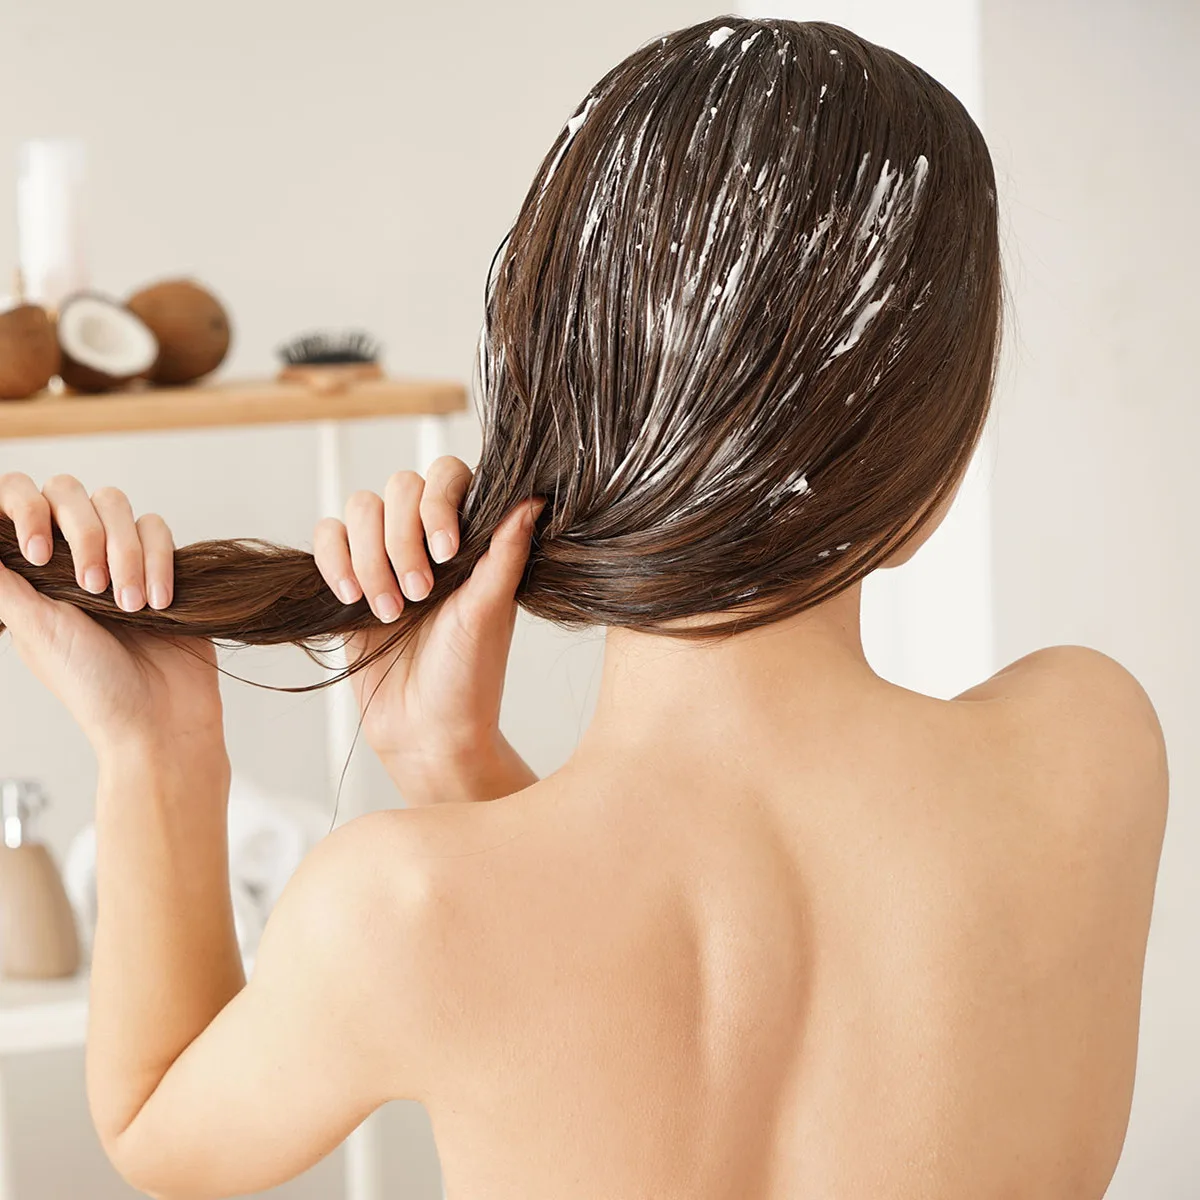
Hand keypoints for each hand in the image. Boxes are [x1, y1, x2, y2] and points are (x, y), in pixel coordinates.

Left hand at [0, 472, 224, 755]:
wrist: (158, 716)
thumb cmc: (93, 685)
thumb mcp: (33, 628)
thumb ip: (3, 579)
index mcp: (33, 570)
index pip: (20, 501)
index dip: (27, 509)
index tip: (39, 554)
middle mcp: (73, 555)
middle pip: (70, 492)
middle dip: (85, 534)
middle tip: (92, 586)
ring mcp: (120, 557)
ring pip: (118, 506)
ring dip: (127, 554)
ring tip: (130, 605)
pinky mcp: (162, 565)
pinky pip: (159, 530)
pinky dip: (159, 562)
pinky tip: (159, 602)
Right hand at [313, 457, 540, 802]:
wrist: (426, 729)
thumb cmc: (469, 675)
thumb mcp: (490, 612)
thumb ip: (506, 552)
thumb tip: (536, 496)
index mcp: (471, 538)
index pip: (448, 476)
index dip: (440, 502)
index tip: (447, 553)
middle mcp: (426, 537)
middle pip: (399, 486)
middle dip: (402, 539)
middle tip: (419, 594)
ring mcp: (385, 555)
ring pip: (360, 508)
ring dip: (370, 556)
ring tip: (389, 610)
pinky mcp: (347, 578)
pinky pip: (328, 538)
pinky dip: (334, 560)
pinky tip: (352, 598)